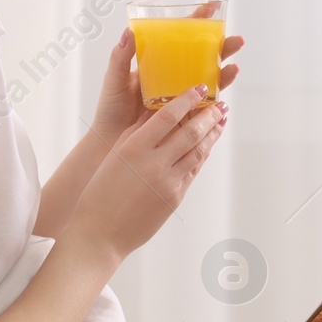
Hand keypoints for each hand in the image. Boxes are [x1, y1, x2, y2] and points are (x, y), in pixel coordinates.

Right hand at [68, 86, 226, 261]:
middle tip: (221, 104)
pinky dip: (202, 154)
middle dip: (209, 115)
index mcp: (134, 147)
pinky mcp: (175, 197)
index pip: (168, 115)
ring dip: (212, 134)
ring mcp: (168, 182)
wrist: (100, 234)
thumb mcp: (116, 156)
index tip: (201, 88)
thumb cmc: (101, 192)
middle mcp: (154, 162)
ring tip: (221, 120)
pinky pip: (193, 170)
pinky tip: (208, 145)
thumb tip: (158, 111)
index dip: (188, 99)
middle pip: (190, 131)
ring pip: (197, 151)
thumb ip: (137, 133)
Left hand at [92, 26, 245, 146]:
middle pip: (204, 56)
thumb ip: (120, 58)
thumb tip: (128, 32)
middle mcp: (174, 76)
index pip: (181, 37)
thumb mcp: (113, 80)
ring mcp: (181, 95)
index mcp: (158, 62)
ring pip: (210, 78)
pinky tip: (224, 97)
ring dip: (225, 72)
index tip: (211, 8)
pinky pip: (207, 104)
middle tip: (236, 41)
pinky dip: (219, 98)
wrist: (111, 142)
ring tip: (234, 68)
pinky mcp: (185, 115)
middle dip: (223, 46)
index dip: (197, 22)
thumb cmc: (111, 109)